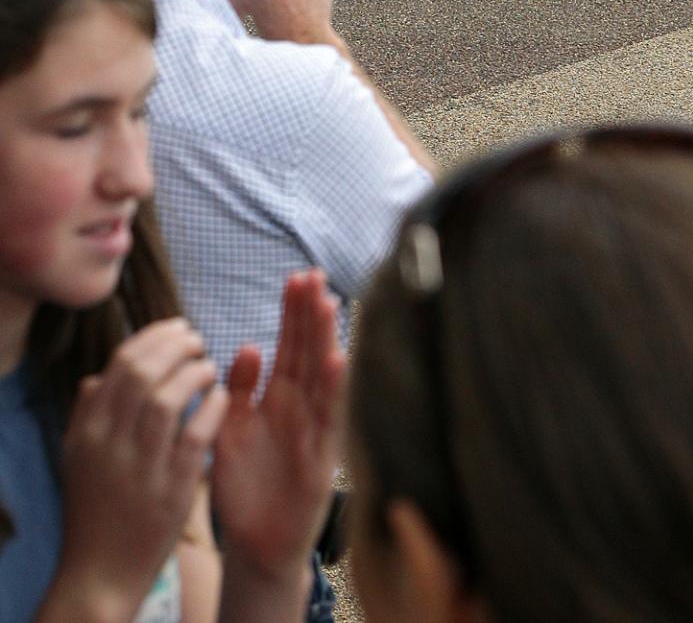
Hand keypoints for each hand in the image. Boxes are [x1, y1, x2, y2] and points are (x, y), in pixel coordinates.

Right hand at [53, 320, 225, 620]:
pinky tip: (222, 397)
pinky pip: (195, 436)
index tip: (178, 327)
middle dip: (177, 347)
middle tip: (198, 340)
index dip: (154, 338)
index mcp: (89, 431)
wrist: (101, 574)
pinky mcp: (171, 491)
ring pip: (169, 399)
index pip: (121, 364)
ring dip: (195, 373)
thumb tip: (98, 374)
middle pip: (144, 374)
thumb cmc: (94, 509)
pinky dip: (212, 408)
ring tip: (209, 367)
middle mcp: (110, 445)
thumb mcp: (78, 459)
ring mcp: (141, 468)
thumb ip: (87, 415)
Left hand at [212, 272, 345, 588]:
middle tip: (313, 275)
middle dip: (310, 314)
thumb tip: (248, 345)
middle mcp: (300, 405)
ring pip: (322, 376)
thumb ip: (238, 390)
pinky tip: (337, 358)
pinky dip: (333, 388)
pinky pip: (328, 417)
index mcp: (278, 395)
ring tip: (328, 303)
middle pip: (308, 350)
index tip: (297, 277)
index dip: (293, 312)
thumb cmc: (244, 485)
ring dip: (325, 340)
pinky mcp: (321, 456)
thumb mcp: (230, 430)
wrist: (256, 541)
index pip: (289, 343)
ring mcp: (314, 428)